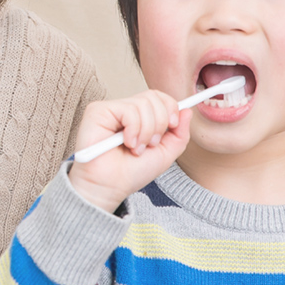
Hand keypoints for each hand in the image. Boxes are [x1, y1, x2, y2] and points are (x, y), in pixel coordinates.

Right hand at [67, 91, 189, 212]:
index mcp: (138, 118)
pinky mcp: (98, 111)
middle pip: (153, 97)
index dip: (170, 107)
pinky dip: (134, 130)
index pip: (158, 97)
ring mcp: (111, 109)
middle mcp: (124, 110)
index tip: (173, 125)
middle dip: (159, 123)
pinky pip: (128, 110)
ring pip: (143, 103)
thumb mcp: (164, 154)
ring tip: (135, 148)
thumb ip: (179, 134)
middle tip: (150, 144)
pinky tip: (126, 143)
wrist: (110, 187)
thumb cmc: (130, 173)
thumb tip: (187, 111)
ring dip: (146, 132)